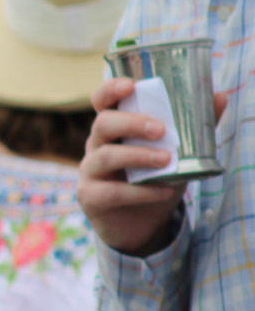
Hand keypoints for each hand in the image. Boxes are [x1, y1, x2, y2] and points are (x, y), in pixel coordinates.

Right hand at [77, 77, 220, 255]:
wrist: (143, 225)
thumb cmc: (155, 180)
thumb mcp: (177, 154)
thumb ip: (194, 128)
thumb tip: (219, 97)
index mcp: (114, 130)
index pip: (101, 102)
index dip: (110, 90)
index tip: (130, 85)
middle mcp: (96, 146)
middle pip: (102, 124)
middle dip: (132, 124)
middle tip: (161, 130)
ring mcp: (90, 171)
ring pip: (106, 156)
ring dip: (138, 156)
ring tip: (166, 160)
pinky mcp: (90, 197)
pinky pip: (112, 191)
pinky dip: (142, 191)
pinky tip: (164, 191)